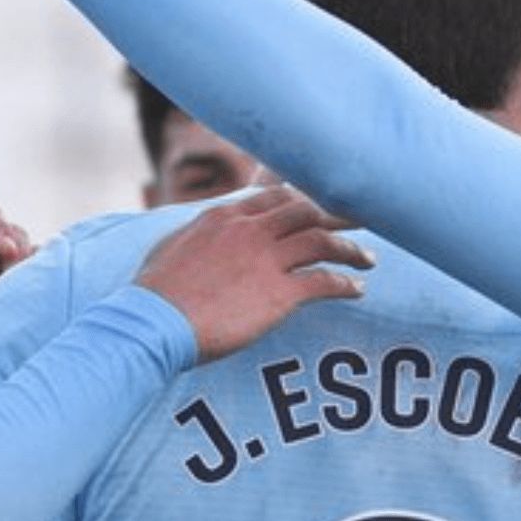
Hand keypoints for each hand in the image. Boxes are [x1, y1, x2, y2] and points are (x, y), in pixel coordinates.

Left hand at [0, 202, 31, 389]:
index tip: (7, 250)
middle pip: (12, 232)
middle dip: (18, 245)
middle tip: (15, 269)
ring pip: (28, 255)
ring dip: (30, 264)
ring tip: (22, 285)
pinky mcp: (12, 302)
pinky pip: (35, 282)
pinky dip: (40, 282)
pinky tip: (35, 295)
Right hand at [138, 186, 372, 362]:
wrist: (152, 323)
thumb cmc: (155, 294)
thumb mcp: (173, 246)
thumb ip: (198, 234)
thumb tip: (200, 232)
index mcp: (224, 215)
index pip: (274, 196)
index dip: (302, 199)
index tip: (320, 206)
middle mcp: (249, 230)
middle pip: (306, 210)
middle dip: (338, 215)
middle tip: (362, 221)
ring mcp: (265, 259)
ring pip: (322, 241)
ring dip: (350, 250)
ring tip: (368, 260)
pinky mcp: (278, 294)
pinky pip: (323, 282)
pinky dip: (345, 284)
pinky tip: (357, 290)